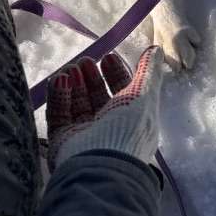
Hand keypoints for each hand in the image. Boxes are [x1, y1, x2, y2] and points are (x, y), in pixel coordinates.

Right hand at [46, 46, 163, 170]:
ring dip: (74, 83)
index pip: (123, 93)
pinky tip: (59, 78)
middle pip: (98, 97)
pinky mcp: (63, 141)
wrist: (102, 166)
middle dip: (92, 77)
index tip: (107, 57)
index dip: (116, 74)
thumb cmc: (128, 129)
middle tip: (85, 61)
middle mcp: (108, 129)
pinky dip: (58, 95)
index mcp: (132, 122)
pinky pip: (58, 114)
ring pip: (77, 104)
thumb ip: (149, 73)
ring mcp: (85, 136)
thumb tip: (156, 49)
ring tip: (71, 68)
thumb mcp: (144, 97)